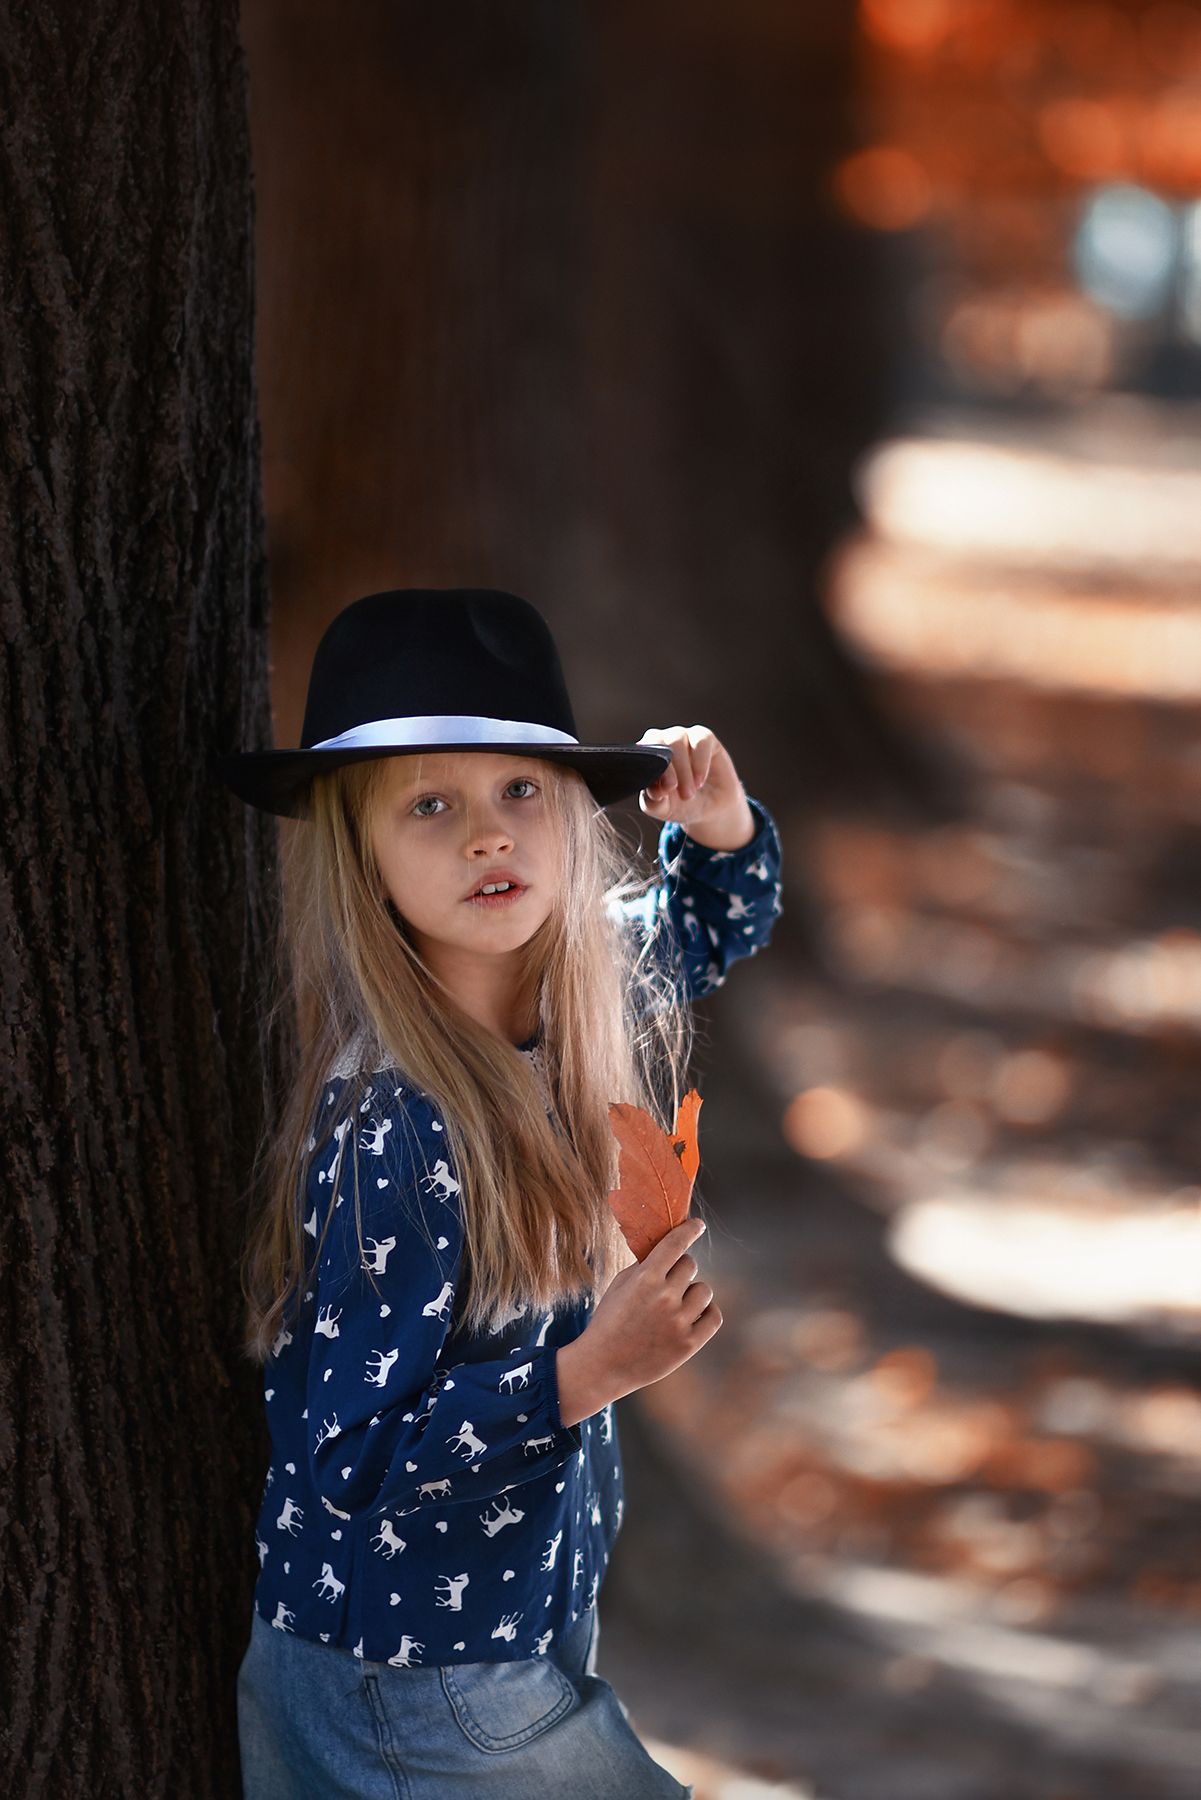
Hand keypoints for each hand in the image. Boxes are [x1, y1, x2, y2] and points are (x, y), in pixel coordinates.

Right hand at [560, 1218, 721, 1417]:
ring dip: (692, 1292)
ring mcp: (679, 1322)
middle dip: (680, 1269)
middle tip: (668, 1282)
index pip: (676, 1244)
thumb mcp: (619, 1285)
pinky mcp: (689, 1344)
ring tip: (675, 1304)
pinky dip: (706, 1312)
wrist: (602, 1366)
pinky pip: (713, 1316)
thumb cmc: (609, 1321)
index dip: (689, 1230)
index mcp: (645, 1279)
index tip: (697, 1224)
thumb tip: (669, 1247)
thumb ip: (645, 1266)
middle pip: (690, 1265)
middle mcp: (665, 1297)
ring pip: (704, 1290)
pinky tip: (693, 1314)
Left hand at [636, 725, 755, 850]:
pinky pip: (700, 740)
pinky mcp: (703, 736)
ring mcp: (681, 736)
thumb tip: (654, 791)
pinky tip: (700, 780)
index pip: (641, 754)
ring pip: (677, 740)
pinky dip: (700, 762)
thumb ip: (654, 802)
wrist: (711, 808)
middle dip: (669, 771)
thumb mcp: (665, 809)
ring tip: (690, 792)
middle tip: (681, 795)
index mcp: (646, 757)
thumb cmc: (682, 804)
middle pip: (658, 743)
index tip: (661, 793)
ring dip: (684, 769)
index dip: (651, 772)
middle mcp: (661, 742)